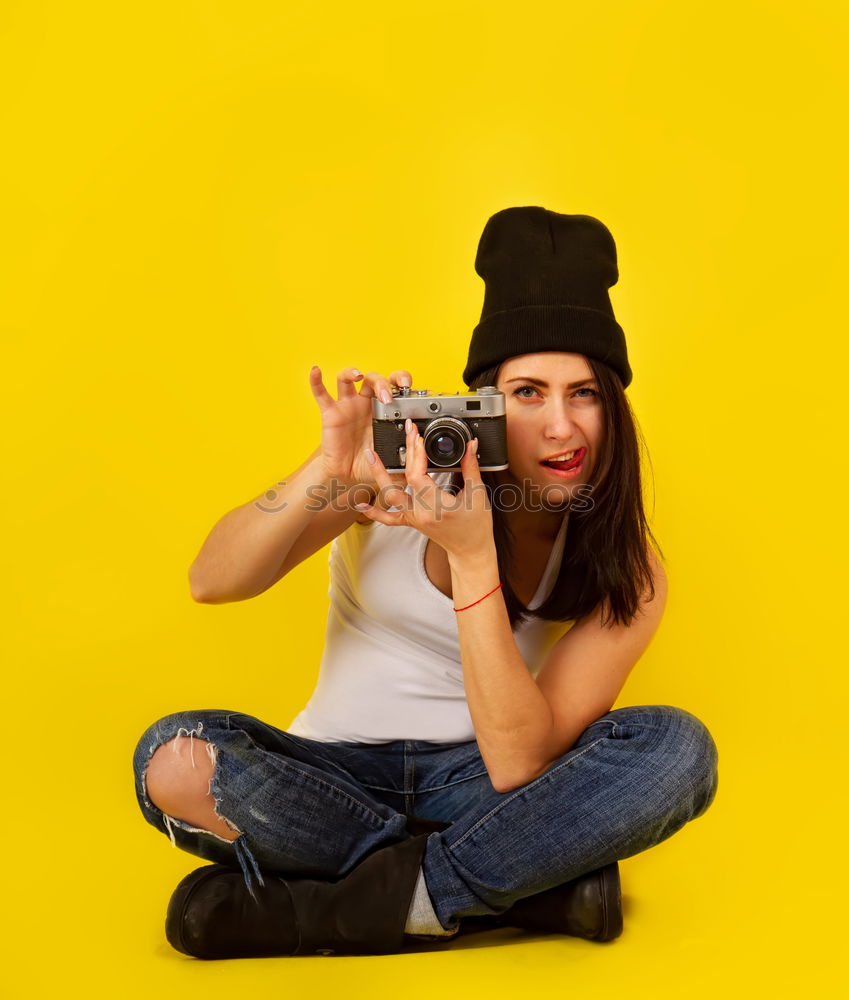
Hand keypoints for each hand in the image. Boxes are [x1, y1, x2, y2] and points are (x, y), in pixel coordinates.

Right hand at [309, 365, 411, 494]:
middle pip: (373, 379)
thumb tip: (423, 453)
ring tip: (359, 377)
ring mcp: (347, 406)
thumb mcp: (395, 461)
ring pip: (347, 378)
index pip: (394, 386)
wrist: (348, 476)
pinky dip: (316, 381)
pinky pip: (321, 393)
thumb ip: (410, 457)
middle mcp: (365, 403)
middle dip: (382, 383)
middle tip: (388, 397)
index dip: (401, 381)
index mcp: (383, 410)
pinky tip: (316, 371)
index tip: (408, 388)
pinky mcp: (330, 413)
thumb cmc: (370, 463)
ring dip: (353, 373)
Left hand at [354, 418, 493, 559]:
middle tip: (407, 432)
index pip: (418, 476)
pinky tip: (360, 502)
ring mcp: (414, 517)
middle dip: (406, 452)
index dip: (416, 456)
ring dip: (378, 475)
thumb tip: (471, 445)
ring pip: (390, 496)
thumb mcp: (477, 494)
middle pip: (404, 480)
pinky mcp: (411, 521)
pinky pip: (388, 518)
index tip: (419, 438)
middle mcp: (421, 513)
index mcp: (438, 506)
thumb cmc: (476, 527)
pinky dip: (373, 511)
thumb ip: (472, 467)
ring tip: (371, 455)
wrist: (470, 551)